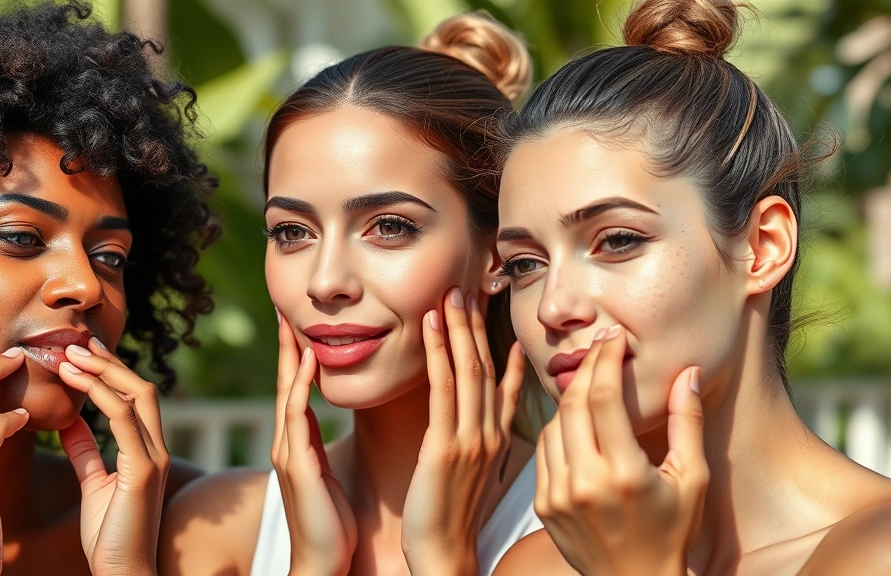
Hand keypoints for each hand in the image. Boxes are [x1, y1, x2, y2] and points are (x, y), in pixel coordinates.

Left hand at [56, 339, 169, 575]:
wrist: (122, 573)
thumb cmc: (109, 535)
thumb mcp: (94, 483)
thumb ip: (86, 450)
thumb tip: (69, 419)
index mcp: (147, 450)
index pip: (134, 397)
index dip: (108, 370)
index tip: (79, 351)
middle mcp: (156, 448)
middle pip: (140, 387)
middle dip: (107, 362)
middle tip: (73, 343)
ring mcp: (153, 458)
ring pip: (136, 396)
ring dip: (102, 371)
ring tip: (69, 355)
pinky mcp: (143, 471)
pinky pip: (124, 421)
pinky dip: (99, 396)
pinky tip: (74, 382)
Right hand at [271, 314, 356, 575]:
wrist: (324, 564)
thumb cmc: (333, 524)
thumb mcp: (325, 473)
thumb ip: (319, 444)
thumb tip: (323, 418)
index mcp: (298, 443)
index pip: (295, 387)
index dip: (295, 353)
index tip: (299, 321)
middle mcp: (287, 442)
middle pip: (283, 381)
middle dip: (284, 344)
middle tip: (286, 306)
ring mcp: (288, 453)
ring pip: (286, 391)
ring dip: (288, 355)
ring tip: (291, 321)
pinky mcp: (297, 466)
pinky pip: (296, 417)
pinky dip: (300, 386)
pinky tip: (306, 361)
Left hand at [401, 288, 526, 575]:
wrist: (444, 554)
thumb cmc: (452, 516)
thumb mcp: (473, 472)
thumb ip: (479, 437)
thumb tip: (478, 414)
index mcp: (498, 439)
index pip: (503, 382)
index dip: (499, 344)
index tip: (494, 314)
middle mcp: (491, 433)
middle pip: (486, 367)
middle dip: (475, 326)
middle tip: (466, 288)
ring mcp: (472, 438)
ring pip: (468, 370)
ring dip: (458, 329)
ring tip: (449, 295)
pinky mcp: (447, 445)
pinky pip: (443, 389)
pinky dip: (437, 353)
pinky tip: (428, 326)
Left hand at [534, 325, 707, 575]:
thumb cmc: (672, 533)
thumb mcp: (692, 480)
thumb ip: (688, 424)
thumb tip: (688, 373)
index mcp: (624, 474)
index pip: (604, 399)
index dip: (606, 361)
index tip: (614, 339)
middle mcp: (584, 483)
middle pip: (573, 404)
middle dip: (586, 368)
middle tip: (599, 348)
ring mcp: (557, 494)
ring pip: (553, 423)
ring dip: (570, 396)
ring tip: (590, 379)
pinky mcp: (542, 503)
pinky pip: (542, 449)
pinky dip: (557, 426)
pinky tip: (576, 418)